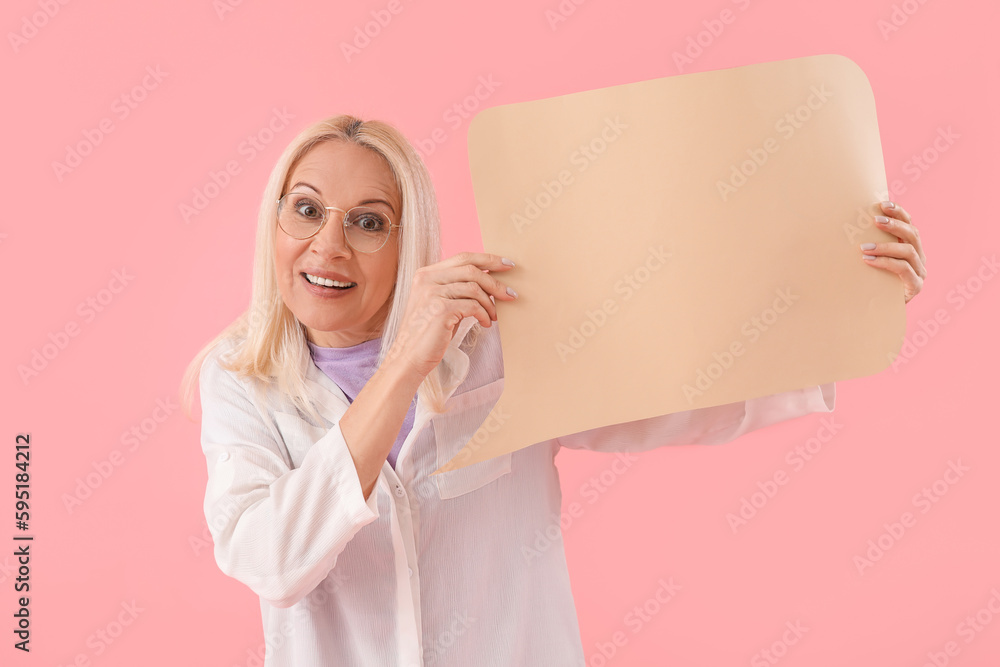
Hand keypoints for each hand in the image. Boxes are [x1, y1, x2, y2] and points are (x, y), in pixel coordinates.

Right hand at [387, 252, 516, 379]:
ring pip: (474, 288)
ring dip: (490, 303)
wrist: (409, 357)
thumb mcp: (439, 304)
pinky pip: (473, 306)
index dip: (488, 259)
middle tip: (511, 294)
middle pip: (471, 269)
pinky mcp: (440, 309)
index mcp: (426, 274)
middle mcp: (427, 279)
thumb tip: (489, 280)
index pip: (463, 258)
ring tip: (495, 316)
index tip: (507, 264)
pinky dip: (484, 315)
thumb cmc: (428, 334)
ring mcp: (432, 293)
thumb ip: (456, 288)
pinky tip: (486, 324)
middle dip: (495, 281)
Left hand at [860, 200, 926, 302]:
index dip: (899, 213)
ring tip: (864, 247)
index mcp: (912, 247)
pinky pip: (903, 269)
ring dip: (885, 246)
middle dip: (894, 225)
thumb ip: (870, 245)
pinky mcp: (915, 286)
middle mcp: (919, 258)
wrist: (879, 311)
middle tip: (875, 220)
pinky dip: (886, 262)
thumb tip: (850, 226)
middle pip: (912, 234)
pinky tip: (869, 260)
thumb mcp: (872, 260)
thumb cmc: (872, 282)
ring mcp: (920, 272)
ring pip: (908, 251)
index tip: (882, 204)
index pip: (910, 224)